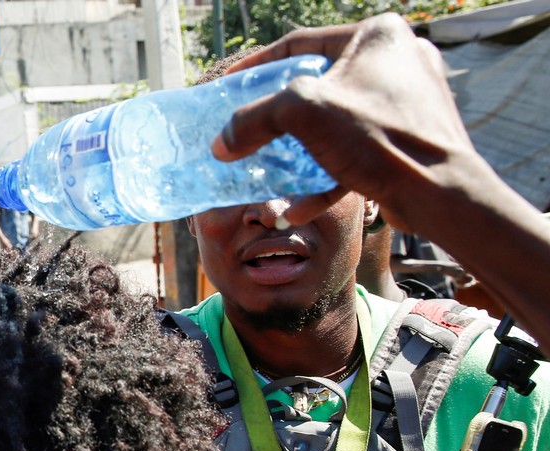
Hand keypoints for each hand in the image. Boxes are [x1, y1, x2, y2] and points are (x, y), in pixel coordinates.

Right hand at [210, 14, 484, 234]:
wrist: (440, 192)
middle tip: (250, 131)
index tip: (229, 86)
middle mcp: (397, 60)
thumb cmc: (378, 137)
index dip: (256, 66)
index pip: (300, 44)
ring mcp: (407, 100)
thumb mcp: (303, 113)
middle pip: (317, 86)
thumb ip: (255, 119)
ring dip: (300, 152)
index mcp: (376, 36)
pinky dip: (327, 176)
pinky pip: (357, 152)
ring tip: (272, 170)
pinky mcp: (409, 138)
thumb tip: (220, 142)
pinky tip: (300, 205)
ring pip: (336, 123)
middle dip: (279, 117)